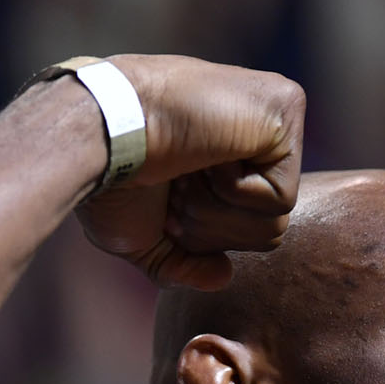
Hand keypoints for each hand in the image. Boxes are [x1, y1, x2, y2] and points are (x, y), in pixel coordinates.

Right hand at [73, 54, 305, 289]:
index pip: (250, 225)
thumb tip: (224, 276)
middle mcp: (260, 128)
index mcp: (231, 150)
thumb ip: (184, 263)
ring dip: (216, 210)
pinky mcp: (285, 107)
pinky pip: (281, 197)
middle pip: (269, 227)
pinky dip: (233, 190)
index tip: (164, 197)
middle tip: (174, 185)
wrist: (98, 133)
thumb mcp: (143, 237)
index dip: (203, 232)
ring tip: (186, 169)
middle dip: (211, 226)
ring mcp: (277, 113)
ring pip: (277, 218)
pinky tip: (206, 151)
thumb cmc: (110, 179)